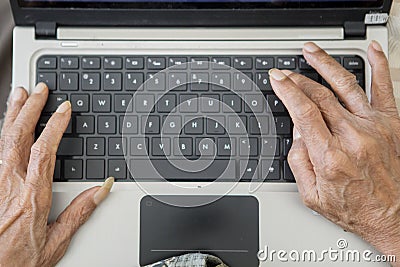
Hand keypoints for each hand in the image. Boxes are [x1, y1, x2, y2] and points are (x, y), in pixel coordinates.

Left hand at [0, 83, 113, 266]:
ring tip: (19, 96)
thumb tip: (102, 189)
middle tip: (39, 90)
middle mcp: (9, 184)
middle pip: (19, 136)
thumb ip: (80, 212)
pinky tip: (5, 127)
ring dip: (11, 115)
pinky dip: (0, 133)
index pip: (44, 149)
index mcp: (32, 196)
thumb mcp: (56, 242)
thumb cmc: (17, 261)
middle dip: (30, 109)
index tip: (63, 108)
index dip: (55, 125)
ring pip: (2, 140)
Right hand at [269, 41, 399, 262]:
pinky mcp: (391, 124)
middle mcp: (353, 137)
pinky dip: (378, 65)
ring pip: (346, 85)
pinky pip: (385, 88)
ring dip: (325, 64)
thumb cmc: (355, 209)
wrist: (394, 218)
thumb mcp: (312, 195)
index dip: (287, 90)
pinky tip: (371, 50)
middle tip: (287, 72)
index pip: (303, 111)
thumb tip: (297, 132)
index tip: (278, 78)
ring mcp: (375, 127)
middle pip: (320, 95)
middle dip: (299, 79)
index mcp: (330, 155)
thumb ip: (299, 161)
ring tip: (311, 51)